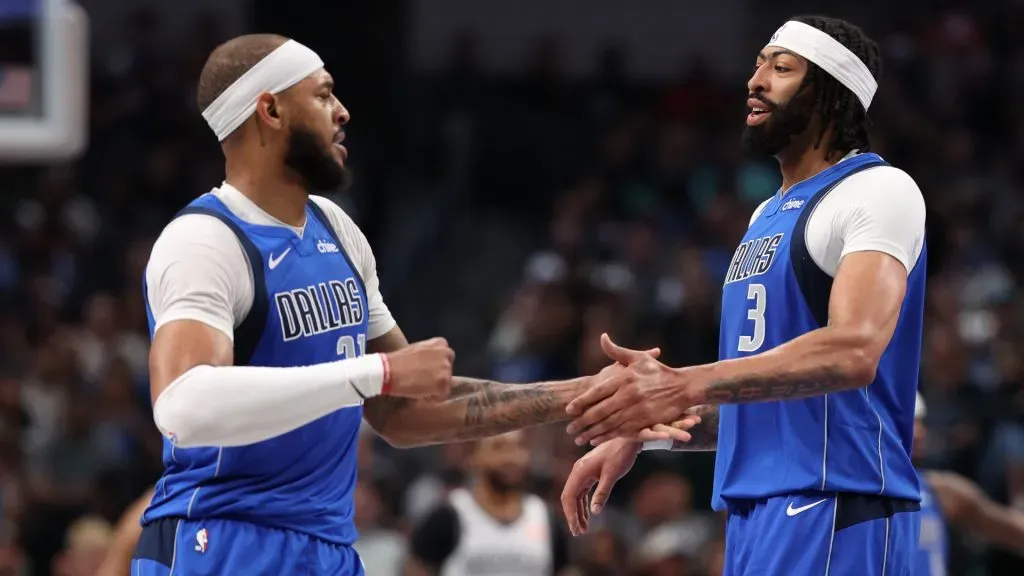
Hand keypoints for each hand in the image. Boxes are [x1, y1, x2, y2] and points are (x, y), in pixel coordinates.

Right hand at [383, 337, 454, 398]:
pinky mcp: (443, 383)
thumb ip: (430, 354)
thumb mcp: (417, 349)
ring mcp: (446, 368)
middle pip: (447, 371)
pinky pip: (442, 396)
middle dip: (438, 377)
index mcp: (440, 343)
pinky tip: (420, 394)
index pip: (446, 358)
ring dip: (434, 388)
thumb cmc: (397, 361)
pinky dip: (432, 398)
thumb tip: (432, 366)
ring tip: (419, 388)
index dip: (436, 368)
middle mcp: (446, 353)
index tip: (425, 372)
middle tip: (422, 382)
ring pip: (446, 384)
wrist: (388, 370)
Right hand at [560, 437, 639, 535]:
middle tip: (579, 533)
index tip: (576, 529)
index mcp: (580, 471)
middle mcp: (578, 471)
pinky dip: (584, 504)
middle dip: (573, 516)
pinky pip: (582, 492)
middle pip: (569, 497)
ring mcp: (583, 472)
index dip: (570, 514)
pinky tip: (588, 514)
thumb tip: (595, 512)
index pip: (568, 497)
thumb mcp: (612, 475)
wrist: (628, 438)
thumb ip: (602, 493)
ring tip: (583, 528)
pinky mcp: (589, 473)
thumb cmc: (620, 454)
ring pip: (575, 496)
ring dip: (578, 512)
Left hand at [566, 334, 697, 445]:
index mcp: (624, 379)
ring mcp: (636, 410)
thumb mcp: (638, 358)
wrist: (683, 387)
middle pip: (599, 412)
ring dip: (591, 433)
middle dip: (581, 422)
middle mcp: (627, 395)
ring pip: (608, 424)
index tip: (569, 409)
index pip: (597, 392)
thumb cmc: (659, 371)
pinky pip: (621, 431)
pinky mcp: (644, 422)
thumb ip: (617, 351)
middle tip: (569, 428)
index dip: (581, 402)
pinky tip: (596, 440)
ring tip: (578, 438)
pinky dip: (607, 437)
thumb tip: (602, 337)